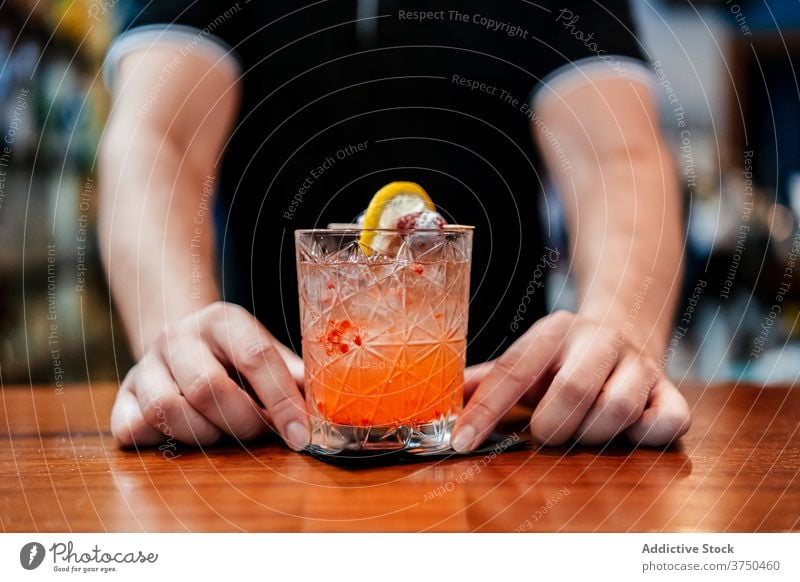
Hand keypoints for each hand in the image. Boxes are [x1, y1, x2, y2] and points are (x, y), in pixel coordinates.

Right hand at [110, 302, 309, 449]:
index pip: (255, 356)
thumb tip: (324, 407)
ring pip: (169, 410)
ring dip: (206, 434)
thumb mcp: (264, 353)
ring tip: (222, 431)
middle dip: (242, 422)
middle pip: (208, 388)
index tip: (300, 434)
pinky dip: (166, 440)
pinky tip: (186, 432)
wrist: (177, 340)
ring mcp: (144, 364)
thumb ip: (292, 376)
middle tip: (258, 432)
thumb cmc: (233, 356)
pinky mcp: (121, 395)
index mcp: (223, 319)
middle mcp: (178, 336)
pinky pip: (136, 428)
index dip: (281, 400)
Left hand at [452, 311, 690, 450]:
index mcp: (553, 332)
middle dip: (552, 426)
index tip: (461, 441)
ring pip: (617, 410)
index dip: (484, 411)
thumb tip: (439, 398)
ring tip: (583, 431)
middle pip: (574, 389)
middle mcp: (600, 340)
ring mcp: (641, 365)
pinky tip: (627, 433)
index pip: (513, 372)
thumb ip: (486, 380)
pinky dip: (644, 437)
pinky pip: (667, 422)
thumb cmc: (562, 359)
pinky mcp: (671, 391)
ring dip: (591, 435)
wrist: (627, 329)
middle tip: (547, 434)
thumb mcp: (524, 361)